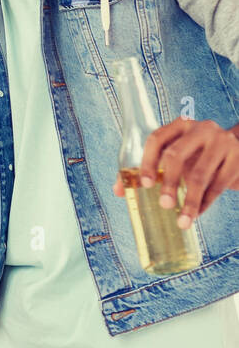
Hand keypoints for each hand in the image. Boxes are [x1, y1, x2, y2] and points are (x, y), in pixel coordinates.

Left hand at [112, 117, 238, 227]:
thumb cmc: (198, 153)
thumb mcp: (178, 153)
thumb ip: (150, 168)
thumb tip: (120, 191)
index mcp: (180, 125)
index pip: (156, 139)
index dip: (147, 161)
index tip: (145, 184)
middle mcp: (200, 129)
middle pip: (176, 156)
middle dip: (168, 183)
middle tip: (164, 205)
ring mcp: (222, 141)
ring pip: (200, 174)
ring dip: (190, 201)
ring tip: (182, 221)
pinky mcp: (238, 157)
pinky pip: (219, 184)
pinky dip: (206, 202)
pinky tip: (197, 214)